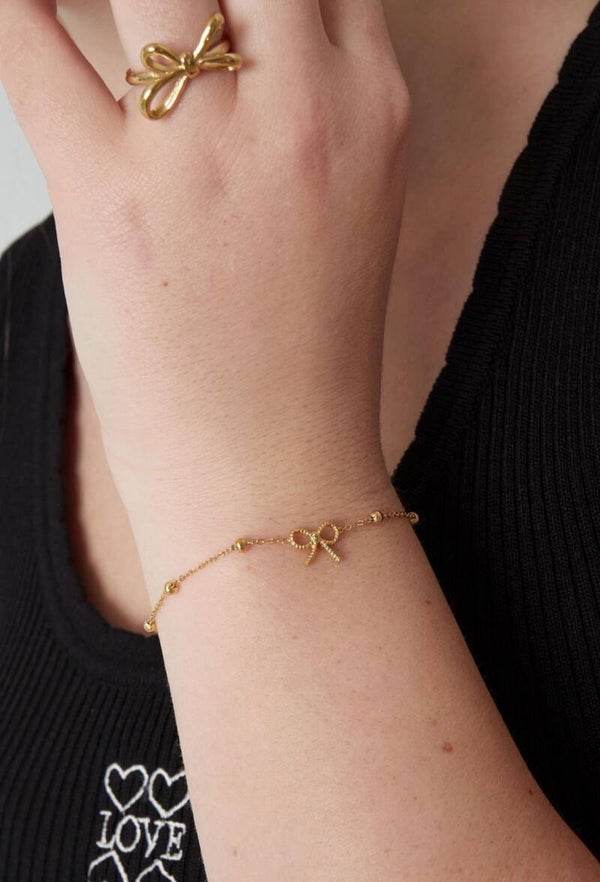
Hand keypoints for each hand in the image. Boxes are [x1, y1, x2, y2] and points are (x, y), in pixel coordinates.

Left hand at [0, 1, 409, 546]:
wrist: (274, 471)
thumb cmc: (306, 358)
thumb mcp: (347, 209)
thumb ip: (307, 107)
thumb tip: (230, 45)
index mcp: (370, 111)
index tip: (215, 3)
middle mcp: (302, 110)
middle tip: (154, 13)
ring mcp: (205, 151)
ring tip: (86, 11)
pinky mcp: (110, 194)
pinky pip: (32, 42)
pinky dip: (21, 13)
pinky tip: (27, 15)